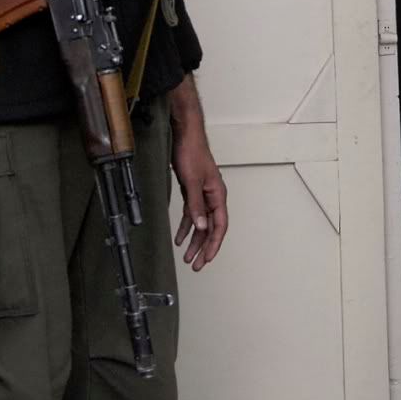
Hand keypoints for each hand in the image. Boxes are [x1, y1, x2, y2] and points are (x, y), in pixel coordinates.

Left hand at [169, 76, 227, 270]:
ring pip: (201, 222)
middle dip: (204, 247)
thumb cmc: (192, 152)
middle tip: (196, 265)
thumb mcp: (192, 181)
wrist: (184, 134)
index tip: (207, 259)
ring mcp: (203, 193)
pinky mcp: (192, 190)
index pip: (220, 225)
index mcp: (218, 194)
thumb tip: (200, 227)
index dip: (214, 244)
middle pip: (211, 227)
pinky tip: (179, 237)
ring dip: (194, 239)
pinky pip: (192, 213)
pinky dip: (186, 226)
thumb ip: (195, 205)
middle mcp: (213, 196)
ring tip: (187, 257)